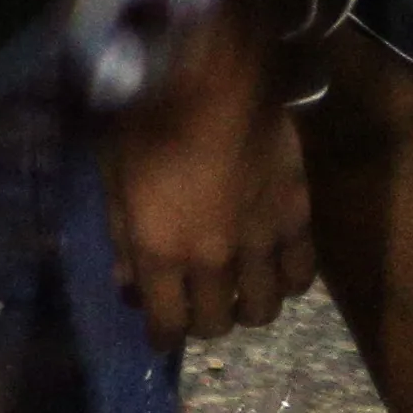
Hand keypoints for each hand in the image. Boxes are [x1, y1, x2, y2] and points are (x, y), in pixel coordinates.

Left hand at [103, 28, 312, 339]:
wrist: (211, 77)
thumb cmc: (144, 116)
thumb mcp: (110, 174)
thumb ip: (120, 234)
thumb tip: (128, 282)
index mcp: (161, 250)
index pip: (167, 323)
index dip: (161, 336)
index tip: (158, 333)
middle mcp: (214, 259)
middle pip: (217, 323)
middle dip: (201, 321)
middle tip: (193, 304)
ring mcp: (261, 243)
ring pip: (264, 308)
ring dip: (246, 307)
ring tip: (234, 289)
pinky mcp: (298, 219)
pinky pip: (302, 276)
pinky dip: (287, 281)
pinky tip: (272, 268)